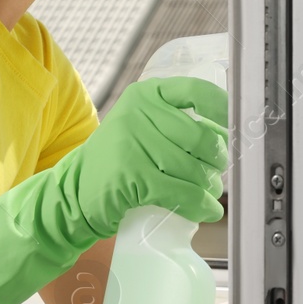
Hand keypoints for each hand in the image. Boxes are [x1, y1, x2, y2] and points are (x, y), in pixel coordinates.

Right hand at [0, 75, 229, 303]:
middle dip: (218, 162)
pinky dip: (199, 204)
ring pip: (196, 168)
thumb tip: (225, 137)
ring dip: (210, 188)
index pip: (201, 94)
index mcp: (146, 96)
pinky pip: (181, 192)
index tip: (235, 131)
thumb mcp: (139, 130)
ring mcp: (135, 145)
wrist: (67, 198)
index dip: (225, 113)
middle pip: (204, 138)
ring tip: (209, 195)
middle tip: (218, 175)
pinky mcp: (133, 177)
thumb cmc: (111, 166)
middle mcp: (141, 114)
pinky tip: (205, 210)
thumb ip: (173, 125)